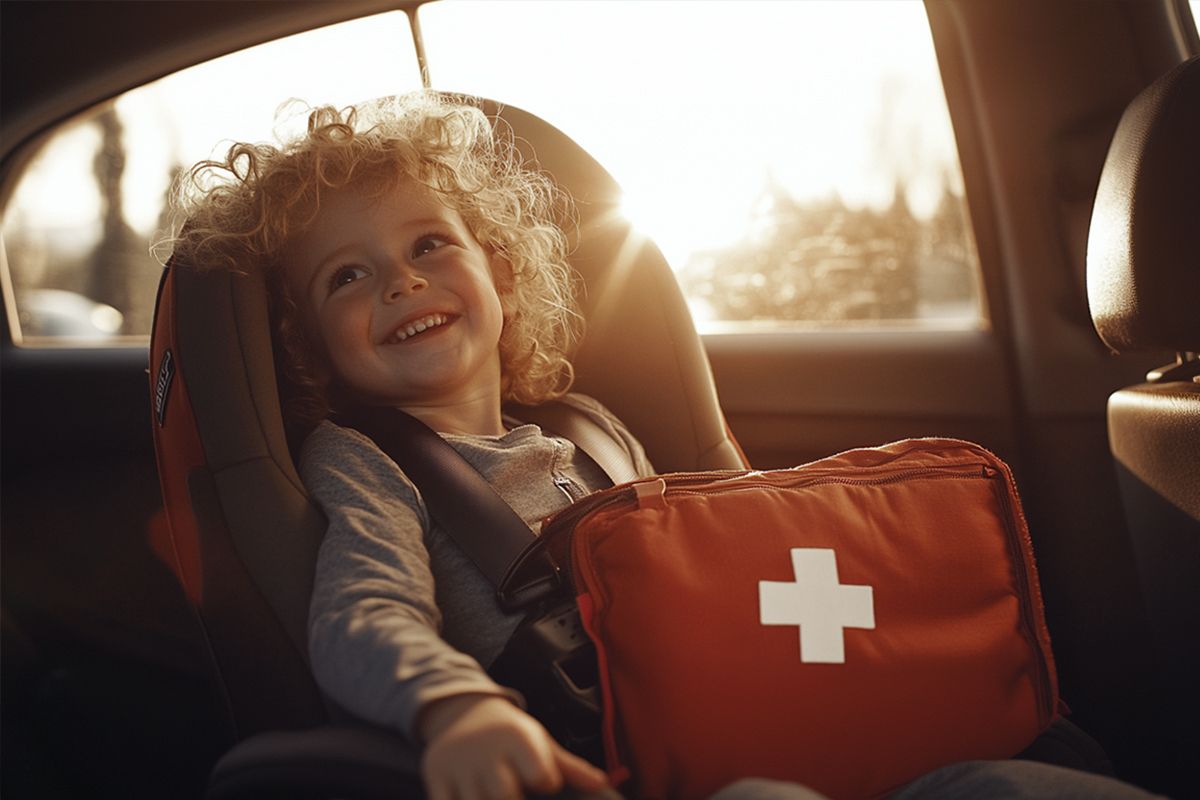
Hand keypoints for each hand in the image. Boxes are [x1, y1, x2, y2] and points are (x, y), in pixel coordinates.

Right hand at [419, 694, 608, 799]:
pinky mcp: (436, 778)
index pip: (541, 774)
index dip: (545, 781)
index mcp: (517, 739)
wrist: (460, 711)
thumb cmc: (509, 734)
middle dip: (512, 798)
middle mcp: (486, 750)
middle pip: (505, 795)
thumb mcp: (540, 741)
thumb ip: (570, 767)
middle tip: (516, 792)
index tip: (544, 783)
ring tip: (495, 795)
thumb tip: (603, 784)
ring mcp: (458, 766)